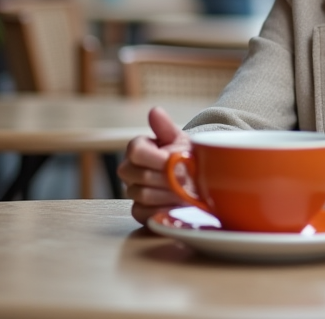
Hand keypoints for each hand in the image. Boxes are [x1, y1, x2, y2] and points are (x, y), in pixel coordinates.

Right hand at [118, 106, 191, 224]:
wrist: (194, 177)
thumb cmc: (185, 156)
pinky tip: (177, 206)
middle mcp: (130, 169)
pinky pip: (142, 213)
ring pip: (142, 194)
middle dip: (166, 177)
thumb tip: (154, 111)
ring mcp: (132, 191)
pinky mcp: (138, 210)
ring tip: (187, 191)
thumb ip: (166, 128)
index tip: (175, 160)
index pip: (136, 152)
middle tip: (187, 178)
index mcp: (137, 148)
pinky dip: (162, 209)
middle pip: (139, 175)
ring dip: (168, 193)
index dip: (156, 158)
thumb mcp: (179, 140)